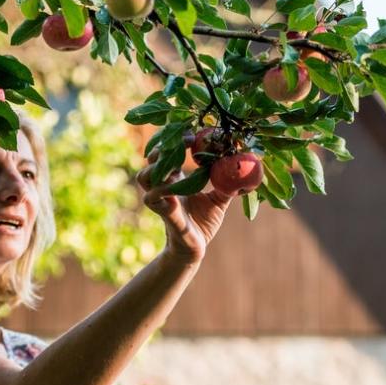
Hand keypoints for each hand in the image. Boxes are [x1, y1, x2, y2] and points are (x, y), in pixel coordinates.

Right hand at [136, 149, 233, 263]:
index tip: (192, 135)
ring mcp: (161, 201)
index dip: (174, 142)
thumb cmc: (203, 223)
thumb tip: (241, 167)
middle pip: (150, 161)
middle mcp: (163, 188)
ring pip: (144, 178)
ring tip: (177, 163)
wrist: (194, 249)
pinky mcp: (165, 215)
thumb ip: (226, 183)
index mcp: (174, 181)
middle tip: (184, 141)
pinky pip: (153, 199)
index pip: (165, 155)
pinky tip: (176, 186)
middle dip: (163, 148)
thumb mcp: (218, 200)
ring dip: (157, 167)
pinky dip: (162, 190)